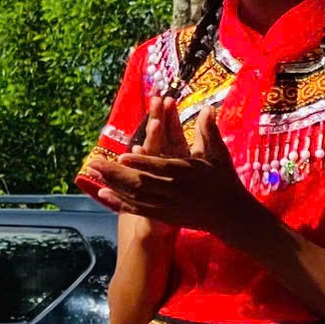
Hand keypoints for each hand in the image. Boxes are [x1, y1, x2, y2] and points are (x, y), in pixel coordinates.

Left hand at [91, 107, 262, 236]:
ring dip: (113, 185)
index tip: (123, 154)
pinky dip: (119, 201)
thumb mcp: (218, 154)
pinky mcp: (163, 216)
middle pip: (141, 183)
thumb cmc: (224, 180)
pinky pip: (138, 209)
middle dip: (116, 173)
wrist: (230, 216)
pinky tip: (103, 193)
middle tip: (94, 162)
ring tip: (93, 173)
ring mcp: (168, 206)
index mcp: (188, 173)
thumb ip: (209, 131)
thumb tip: (208, 107)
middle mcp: (175, 191)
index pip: (162, 167)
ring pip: (135, 196)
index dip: (142, 162)